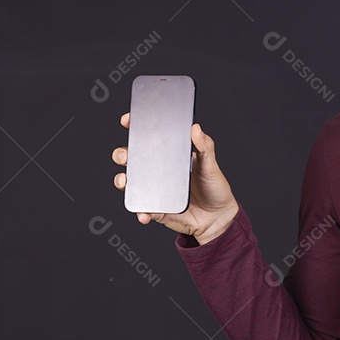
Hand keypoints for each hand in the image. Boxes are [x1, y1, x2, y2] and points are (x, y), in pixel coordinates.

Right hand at [112, 113, 238, 243]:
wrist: (217, 218)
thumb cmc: (214, 187)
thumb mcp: (211, 164)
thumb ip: (205, 146)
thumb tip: (196, 128)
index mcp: (170, 157)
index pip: (148, 139)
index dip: (135, 128)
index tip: (128, 121)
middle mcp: (158, 172)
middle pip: (132, 159)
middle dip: (121, 154)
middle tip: (125, 156)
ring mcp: (154, 191)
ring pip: (130, 183)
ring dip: (122, 181)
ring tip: (125, 181)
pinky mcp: (156, 209)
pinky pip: (143, 210)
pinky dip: (141, 212)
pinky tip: (144, 213)